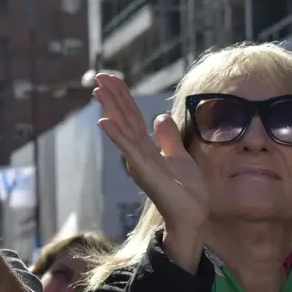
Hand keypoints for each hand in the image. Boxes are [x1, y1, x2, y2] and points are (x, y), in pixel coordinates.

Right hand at [93, 74, 207, 269]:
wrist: (192, 216)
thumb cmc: (186, 191)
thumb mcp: (180, 156)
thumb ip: (168, 138)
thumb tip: (159, 117)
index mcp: (146, 148)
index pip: (132, 117)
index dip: (123, 96)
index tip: (112, 78)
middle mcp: (138, 153)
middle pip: (124, 118)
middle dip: (112, 96)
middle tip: (99, 76)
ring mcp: (139, 162)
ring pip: (123, 129)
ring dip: (110, 109)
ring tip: (98, 90)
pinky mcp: (144, 171)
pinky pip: (128, 149)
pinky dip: (116, 135)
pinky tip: (104, 122)